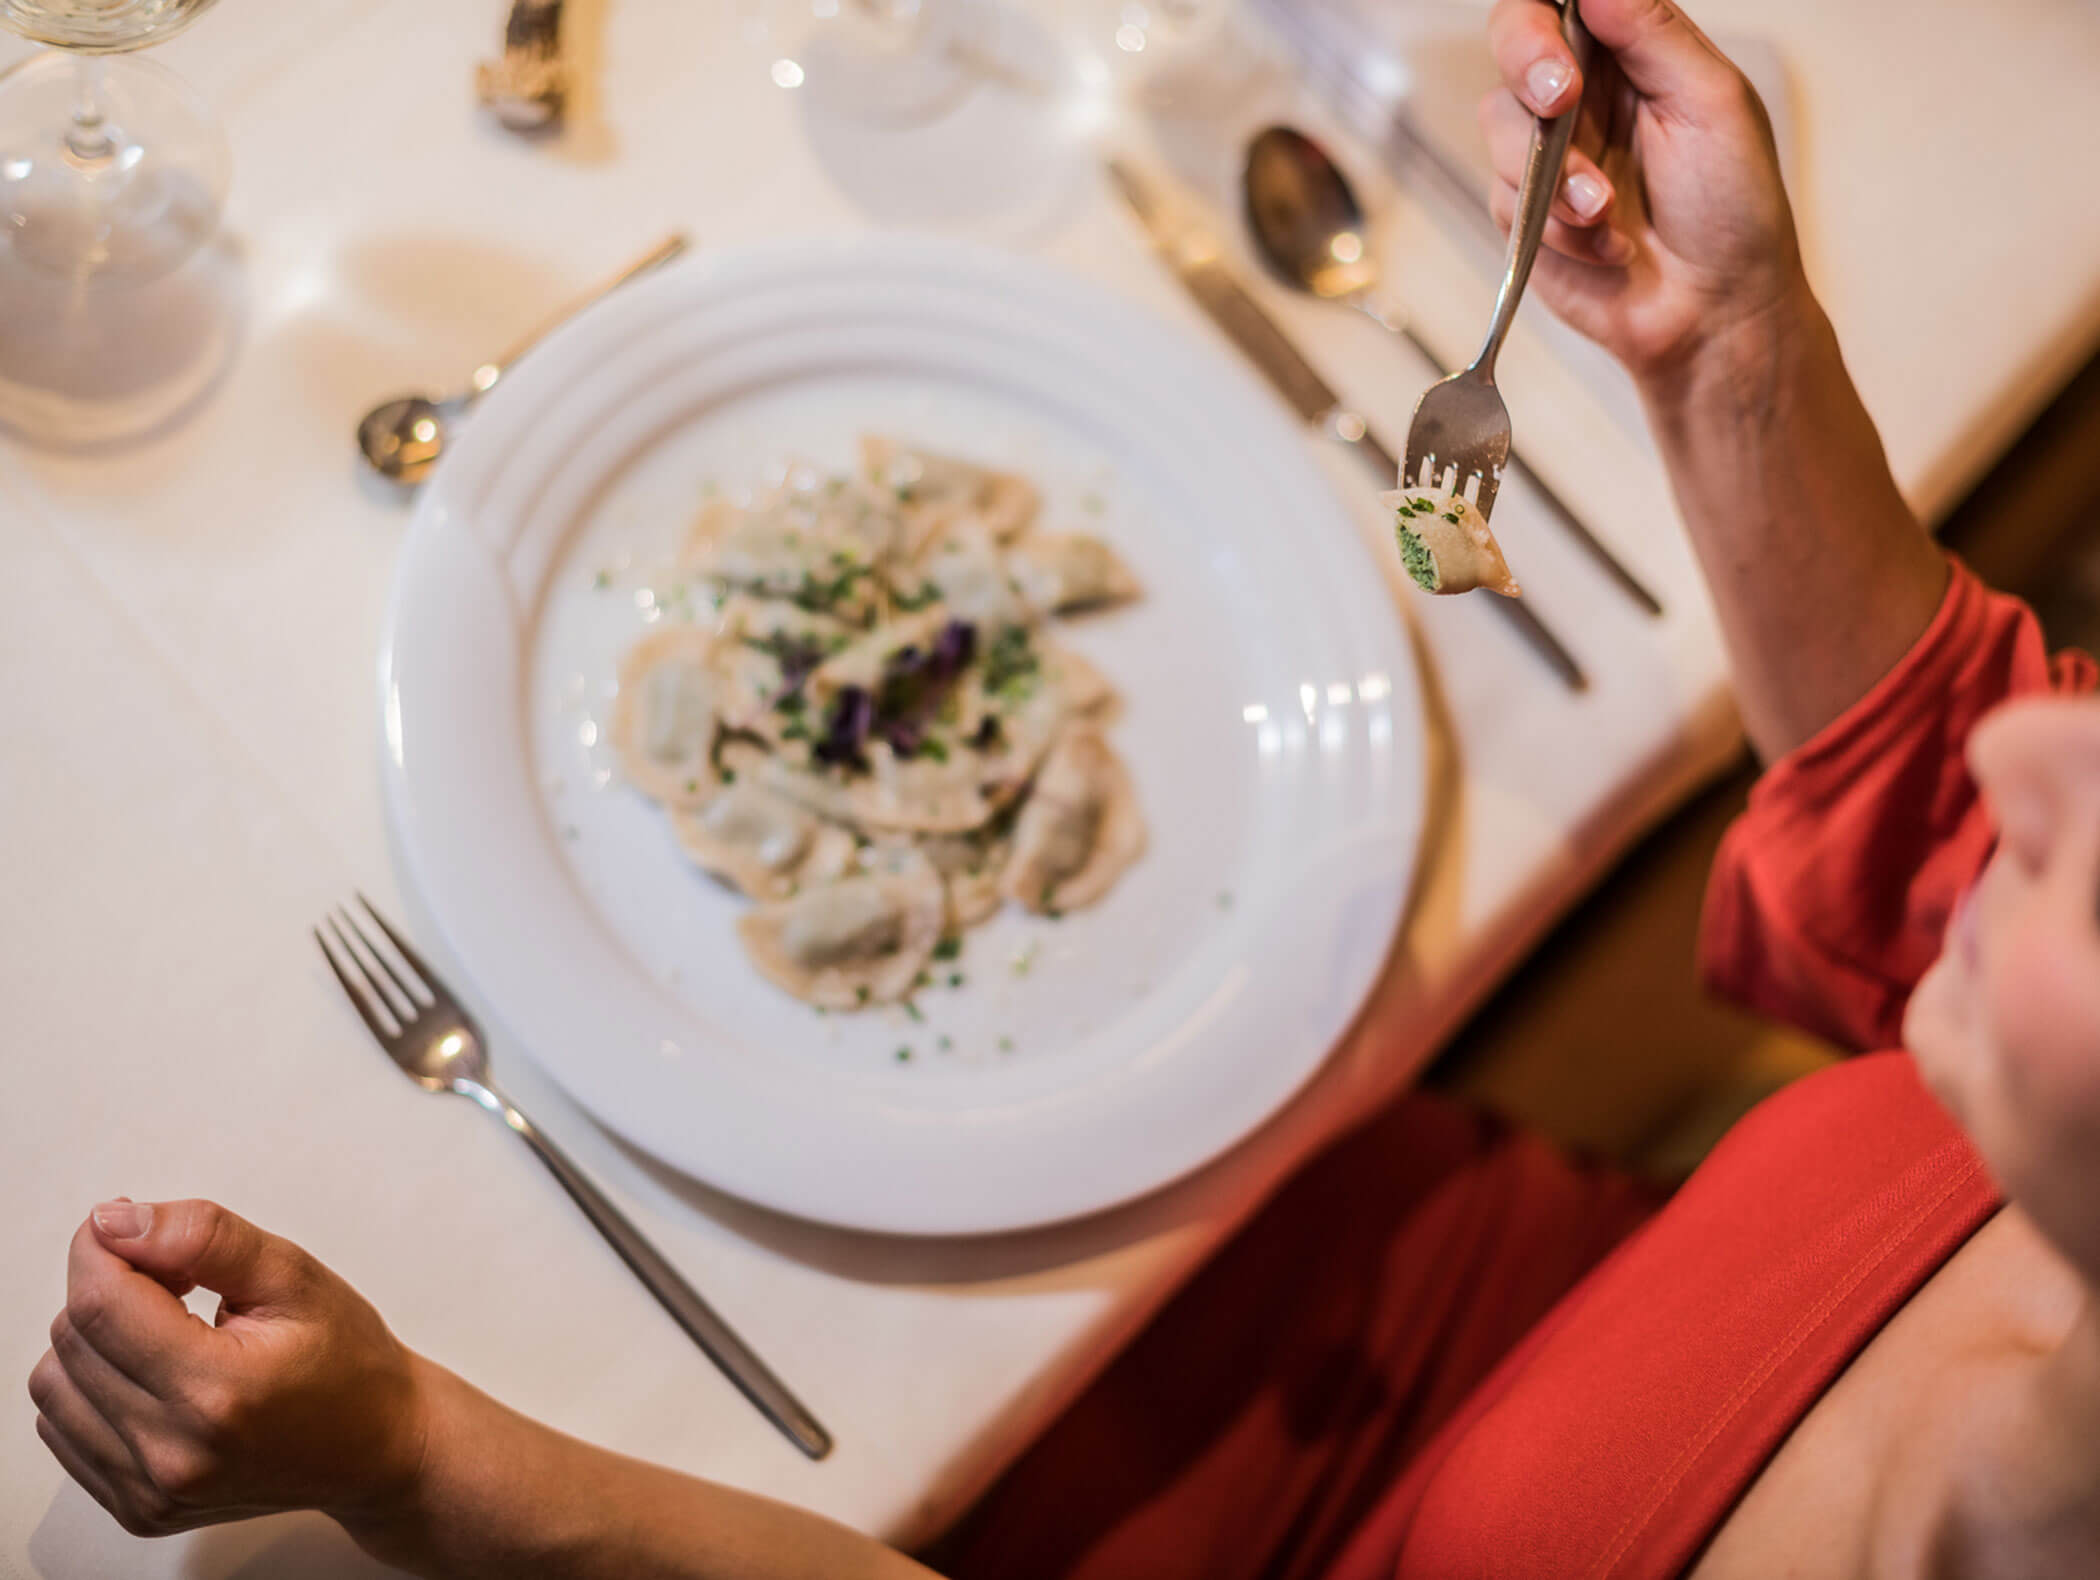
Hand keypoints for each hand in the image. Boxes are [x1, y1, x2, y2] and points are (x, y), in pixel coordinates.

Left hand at [27, 1199, 428, 1537]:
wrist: (377, 1447)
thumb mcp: (294, 1275)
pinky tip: (154, 1374)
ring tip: (168, 1330)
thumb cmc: (348, 1361)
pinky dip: (93, 1386)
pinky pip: (64, 1427)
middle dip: (111, 1288)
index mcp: (218, 1392)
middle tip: (179, 1282)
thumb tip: (116, 1222)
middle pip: (72, 1340)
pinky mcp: (135, 1508)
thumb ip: (205, 1237)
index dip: (100, 1248)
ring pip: (54, 1384)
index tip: (128, 1226)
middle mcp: (173, 1453)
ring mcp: (149, 1491)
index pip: (100, 1304)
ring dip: (95, 1340)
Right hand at [1480, 0, 1807, 382]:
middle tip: (1559, 103)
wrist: (1713, 313)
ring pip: (1501, 126)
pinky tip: (1604, 246)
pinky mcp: (1525, 214)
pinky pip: (1507, 199)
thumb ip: (1655, 34)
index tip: (1565, 47)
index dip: (1543, 17)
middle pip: (1513, 43)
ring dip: (1554, 175)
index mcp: (1634, 53)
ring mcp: (1549, 154)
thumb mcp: (1713, 104)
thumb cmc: (1733, 211)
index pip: (1563, 2)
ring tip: (1607, 212)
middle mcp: (1585, 94)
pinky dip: (1556, 227)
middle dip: (1528, 70)